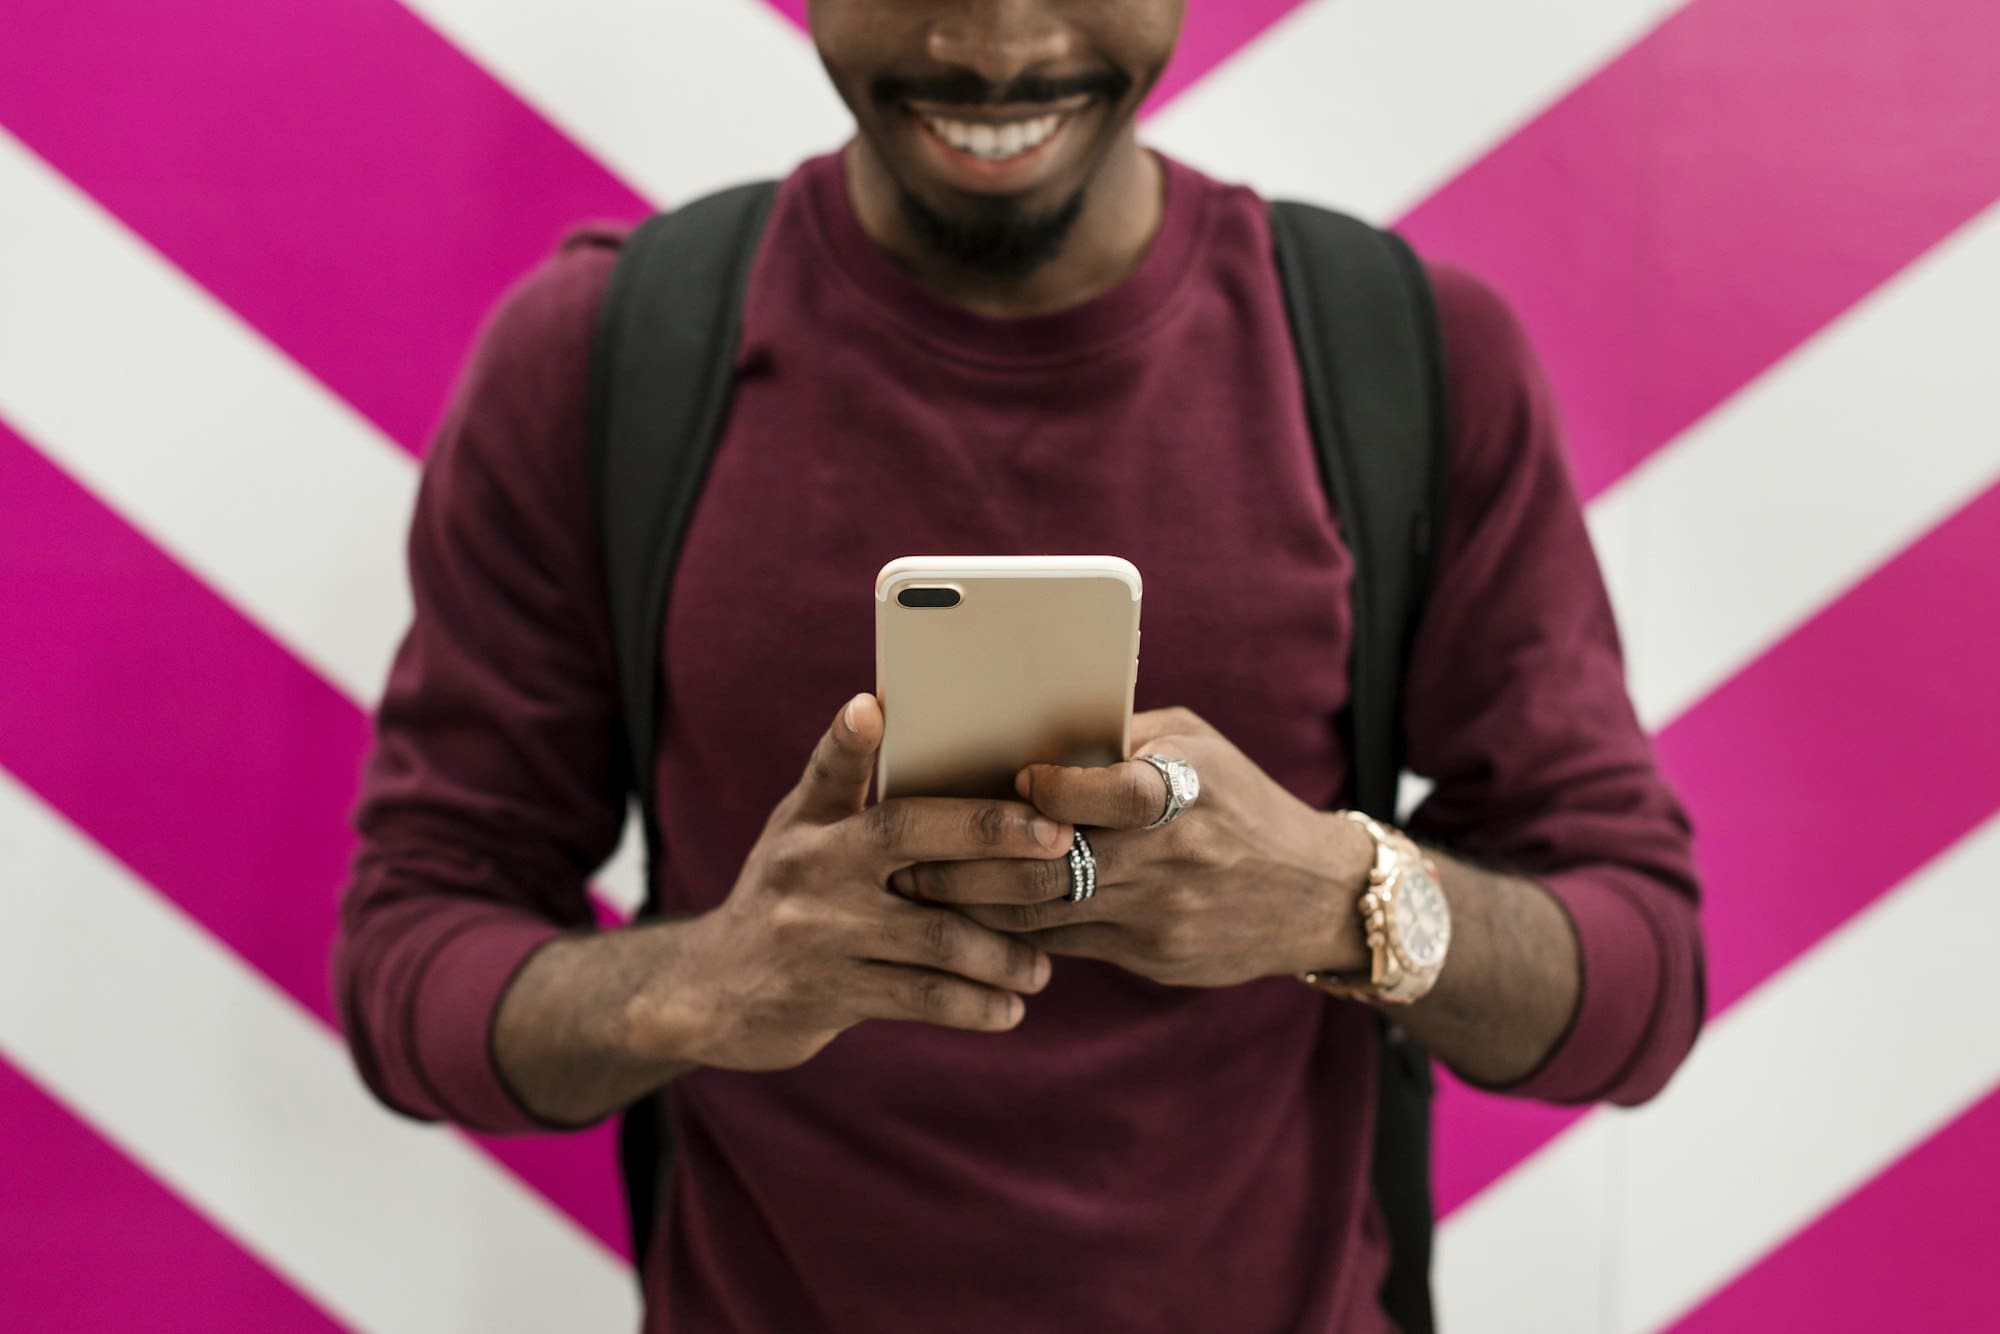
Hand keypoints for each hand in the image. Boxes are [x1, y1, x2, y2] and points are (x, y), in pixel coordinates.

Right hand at [662, 694, 1070, 1071]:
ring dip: (1002, 952)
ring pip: (935, 938)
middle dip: (997, 845)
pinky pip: (921, 999)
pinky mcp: (829, 995)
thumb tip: (876, 705)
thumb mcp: (797, 828)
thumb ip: (843, 777)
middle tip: (1064, 847)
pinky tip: (1011, 1008)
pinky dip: (974, 1006)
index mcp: (812, 824)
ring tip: (1045, 965)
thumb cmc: (781, 889)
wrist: (708, 990)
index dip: (871, 748)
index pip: (858, 781)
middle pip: (917, 848)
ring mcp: (819, 936)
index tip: (907, 727)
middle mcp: (812, 870)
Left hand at [893, 707, 1372, 987]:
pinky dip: (1011, 932)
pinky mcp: (1153, 955)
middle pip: (1056, 864)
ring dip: (972, 904)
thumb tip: (1026, 726)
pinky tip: (965, 920)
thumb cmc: (1238, 801)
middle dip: (970, 863)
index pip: (1119, 792)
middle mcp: (1175, 856)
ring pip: (1045, 915)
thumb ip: (1121, 737)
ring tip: (914, 888)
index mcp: (1188, 790)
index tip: (1014, 781)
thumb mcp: (1196, 748)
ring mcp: (1162, 913)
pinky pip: (1064, 944)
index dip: (1060, 789)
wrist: (1313, 895)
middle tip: (906, 855)